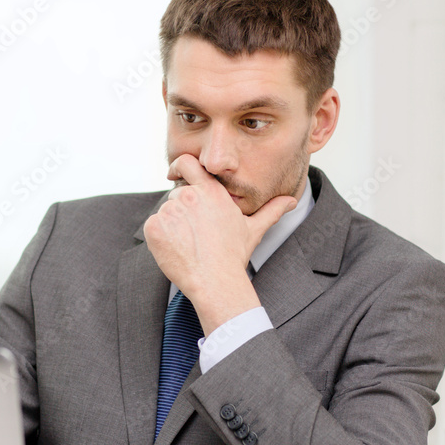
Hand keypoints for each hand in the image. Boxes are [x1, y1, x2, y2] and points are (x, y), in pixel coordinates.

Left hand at [142, 154, 296, 333]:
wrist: (215, 281)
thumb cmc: (234, 256)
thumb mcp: (254, 229)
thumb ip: (271, 210)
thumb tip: (291, 201)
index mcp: (210, 191)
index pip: (188, 163)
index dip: (178, 166)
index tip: (174, 173)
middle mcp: (188, 196)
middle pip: (176, 194)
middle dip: (182, 210)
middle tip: (195, 233)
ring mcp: (169, 211)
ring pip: (165, 212)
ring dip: (172, 224)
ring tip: (189, 244)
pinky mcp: (154, 227)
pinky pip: (152, 226)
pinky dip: (160, 236)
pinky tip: (176, 249)